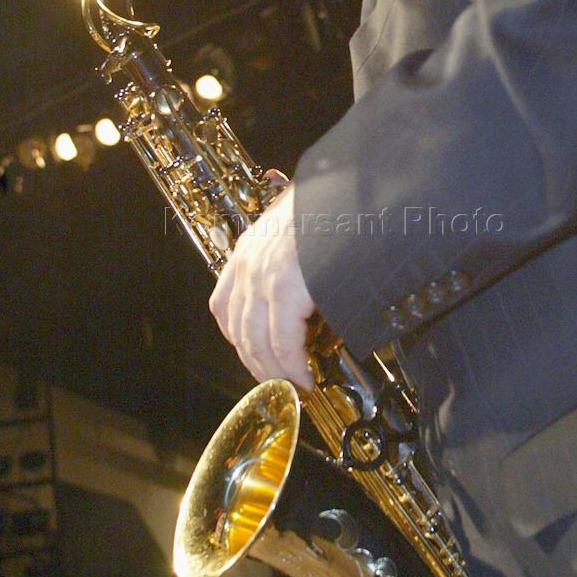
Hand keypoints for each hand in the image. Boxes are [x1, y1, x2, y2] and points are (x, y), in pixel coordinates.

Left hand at [208, 180, 315, 389]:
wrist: (352, 189)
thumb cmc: (333, 207)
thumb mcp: (296, 229)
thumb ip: (289, 260)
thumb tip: (303, 297)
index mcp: (247, 250)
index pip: (224, 308)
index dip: (240, 341)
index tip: (257, 360)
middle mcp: (246, 265)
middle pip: (240, 333)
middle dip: (259, 366)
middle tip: (279, 385)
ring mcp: (262, 278)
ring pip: (257, 344)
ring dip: (275, 373)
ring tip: (294, 387)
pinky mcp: (285, 289)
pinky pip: (284, 342)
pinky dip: (293, 366)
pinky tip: (304, 376)